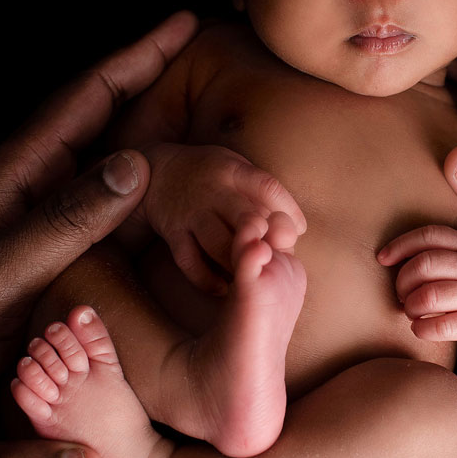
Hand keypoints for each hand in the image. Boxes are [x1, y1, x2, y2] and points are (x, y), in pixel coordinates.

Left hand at [0, 12, 198, 430]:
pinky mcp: (13, 230)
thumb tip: (134, 166)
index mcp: (9, 174)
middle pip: (89, 109)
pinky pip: (77, 182)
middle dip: (143, 74)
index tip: (182, 25)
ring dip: (133, 115)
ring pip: (86, 144)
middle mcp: (13, 176)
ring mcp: (12, 201)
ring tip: (182, 100)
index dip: (137, 59)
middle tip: (193, 50)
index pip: (84, 98)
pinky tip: (136, 176)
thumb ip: (63, 223)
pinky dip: (117, 165)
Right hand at [139, 143, 305, 292]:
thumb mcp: (236, 168)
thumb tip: (292, 229)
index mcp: (233, 172)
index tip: (298, 230)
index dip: (288, 209)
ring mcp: (191, 213)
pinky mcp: (173, 232)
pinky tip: (223, 289)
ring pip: (218, 244)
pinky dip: (206, 279)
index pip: (267, 187)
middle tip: (274, 257)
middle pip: (244, 217)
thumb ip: (260, 194)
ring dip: (238, 265)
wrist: (158, 173)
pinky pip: (190, 261)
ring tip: (253, 277)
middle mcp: (212, 191)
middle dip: (263, 240)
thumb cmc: (211, 175)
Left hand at [378, 223, 456, 396]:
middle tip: (401, 294)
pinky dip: (421, 329)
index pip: (429, 235)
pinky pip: (440, 326)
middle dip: (403, 281)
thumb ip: (435, 250)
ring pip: (428, 296)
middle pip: (424, 265)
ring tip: (412, 312)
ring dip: (410, 307)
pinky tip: (419, 329)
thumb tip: (387, 256)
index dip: (400, 245)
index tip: (383, 259)